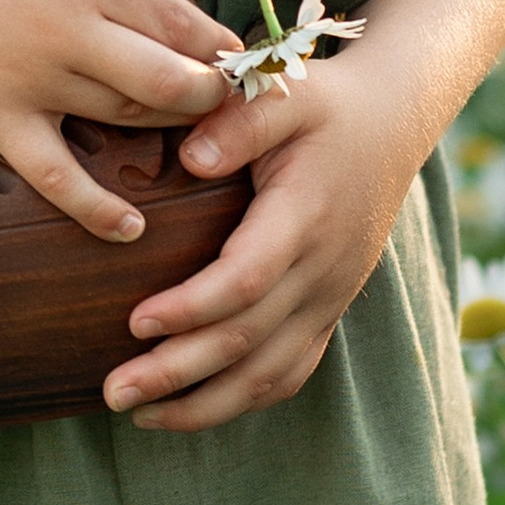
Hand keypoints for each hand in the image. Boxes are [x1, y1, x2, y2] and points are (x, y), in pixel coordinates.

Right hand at [0, 0, 237, 241]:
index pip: (182, 19)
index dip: (221, 45)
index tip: (239, 58)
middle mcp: (70, 31)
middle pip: (170, 80)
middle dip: (212, 96)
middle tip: (225, 102)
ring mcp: (33, 81)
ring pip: (126, 121)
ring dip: (170, 133)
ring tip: (194, 137)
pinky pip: (56, 176)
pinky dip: (97, 207)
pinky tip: (131, 226)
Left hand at [102, 51, 426, 428]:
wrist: (391, 124)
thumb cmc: (324, 105)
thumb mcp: (285, 89)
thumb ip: (239, 119)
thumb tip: (190, 158)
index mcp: (305, 216)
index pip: (247, 280)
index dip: (191, 309)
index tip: (133, 324)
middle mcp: (322, 269)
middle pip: (248, 340)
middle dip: (177, 373)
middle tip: (113, 391)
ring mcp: (329, 297)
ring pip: (269, 373)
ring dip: (204, 404)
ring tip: (138, 414)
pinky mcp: (328, 311)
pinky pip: (289, 373)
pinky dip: (241, 400)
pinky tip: (190, 410)